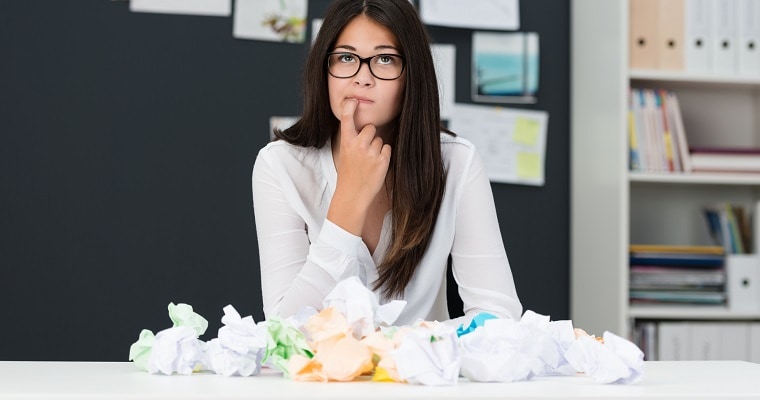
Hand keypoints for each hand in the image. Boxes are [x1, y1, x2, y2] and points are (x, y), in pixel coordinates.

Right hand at [327, 99, 391, 234]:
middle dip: (370, 136)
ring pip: (380, 140)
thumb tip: (365, 128)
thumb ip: (353, 140)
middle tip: (364, 150)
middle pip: (371, 128)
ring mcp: (371, 152)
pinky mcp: (382, 160)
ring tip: (368, 162)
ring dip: (377, 148)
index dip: (350, 107)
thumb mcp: (345, 154)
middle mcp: (358, 144)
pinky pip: (387, 149)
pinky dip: (384, 156)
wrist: (352, 195)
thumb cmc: (349, 174)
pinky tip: (375, 166)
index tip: (353, 100)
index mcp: (346, 142)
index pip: (347, 119)